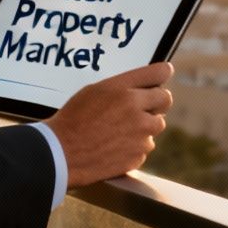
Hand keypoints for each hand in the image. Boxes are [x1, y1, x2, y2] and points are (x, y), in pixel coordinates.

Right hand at [44, 62, 174, 187]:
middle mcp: (136, 109)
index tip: (163, 74)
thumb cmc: (73, 119)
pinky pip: (146, 146)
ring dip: (145, 126)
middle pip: (165, 99)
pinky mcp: (139, 154)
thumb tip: (142, 88)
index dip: (162, 72)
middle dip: (157, 101)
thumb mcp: (93, 91)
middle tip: (143, 106)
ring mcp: (140, 134)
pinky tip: (115, 146)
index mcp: (122, 89)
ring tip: (120, 130)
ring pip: (157, 125)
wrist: (61, 152)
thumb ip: (122, 87)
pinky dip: (135, 146)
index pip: (157, 73)